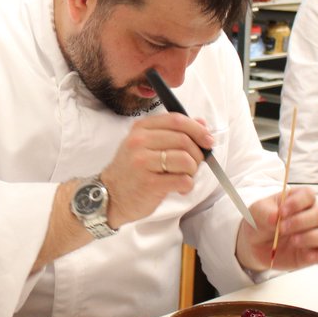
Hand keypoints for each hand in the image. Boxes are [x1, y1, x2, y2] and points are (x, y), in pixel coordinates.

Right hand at [101, 111, 213, 228]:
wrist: (109, 196)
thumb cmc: (132, 171)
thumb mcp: (146, 145)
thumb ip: (172, 133)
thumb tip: (201, 124)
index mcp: (141, 128)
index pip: (176, 120)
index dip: (197, 129)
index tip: (207, 140)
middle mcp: (140, 142)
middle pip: (184, 140)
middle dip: (197, 153)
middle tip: (195, 164)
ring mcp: (143, 163)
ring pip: (185, 160)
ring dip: (192, 170)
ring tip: (184, 176)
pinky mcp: (149, 184)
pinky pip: (182, 180)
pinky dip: (187, 185)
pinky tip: (179, 188)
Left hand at [235, 186, 317, 271]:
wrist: (254, 245)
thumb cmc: (259, 222)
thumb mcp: (256, 212)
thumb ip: (265, 212)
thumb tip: (276, 216)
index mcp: (298, 200)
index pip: (308, 195)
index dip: (298, 202)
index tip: (281, 212)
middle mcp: (310, 216)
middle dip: (300, 221)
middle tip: (281, 228)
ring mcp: (314, 235)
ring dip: (312, 237)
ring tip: (293, 241)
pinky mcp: (313, 254)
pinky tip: (306, 256)